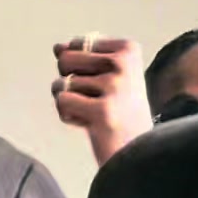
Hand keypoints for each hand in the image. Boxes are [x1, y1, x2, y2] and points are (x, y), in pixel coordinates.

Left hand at [51, 36, 152, 167]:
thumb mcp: (108, 77)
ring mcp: (114, 86)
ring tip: (94, 115)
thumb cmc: (121, 114)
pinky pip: (62, 102)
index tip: (102, 86)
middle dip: (68, 82)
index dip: (79, 68)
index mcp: (128, 49)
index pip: (78, 44)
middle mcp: (123, 63)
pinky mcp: (102, 111)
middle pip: (64, 59)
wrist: (140, 153)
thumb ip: (83, 58)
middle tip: (94, 101)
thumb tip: (57, 47)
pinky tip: (90, 125)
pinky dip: (68, 117)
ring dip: (69, 104)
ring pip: (61, 84)